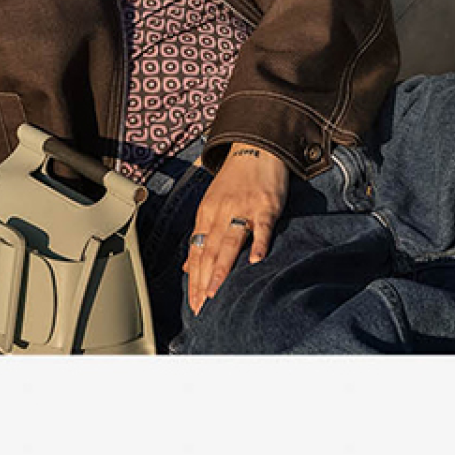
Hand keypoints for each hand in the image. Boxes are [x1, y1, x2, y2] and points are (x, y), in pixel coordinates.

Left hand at [186, 143, 287, 317]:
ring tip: (216, 292)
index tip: (193, 304)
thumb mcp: (212, 204)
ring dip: (221, 268)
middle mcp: (220, 213)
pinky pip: (261, 227)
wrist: (256, 147)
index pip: (196, 252)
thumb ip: (201, 236)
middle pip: (209, 251)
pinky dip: (258, 244)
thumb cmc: (235, 180)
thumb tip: (188, 266)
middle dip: (203, 281)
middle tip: (201, 307)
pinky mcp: (265, 205)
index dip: (194, 280)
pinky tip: (255, 261)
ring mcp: (243, 208)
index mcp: (206, 214)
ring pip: (229, 242)